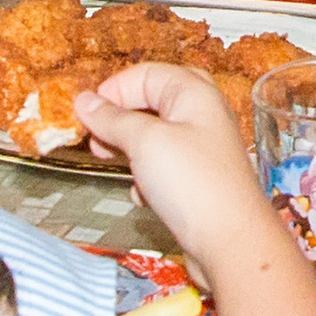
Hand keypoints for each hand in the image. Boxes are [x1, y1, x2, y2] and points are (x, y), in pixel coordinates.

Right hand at [73, 62, 272, 268]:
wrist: (230, 241)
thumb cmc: (193, 184)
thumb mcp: (145, 142)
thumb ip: (113, 119)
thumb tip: (85, 100)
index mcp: (194, 92)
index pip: (145, 74)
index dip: (112, 91)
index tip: (85, 116)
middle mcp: (202, 113)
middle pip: (151, 101)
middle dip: (120, 118)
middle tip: (97, 140)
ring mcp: (201, 147)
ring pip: (155, 135)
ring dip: (130, 149)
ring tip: (115, 164)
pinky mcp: (197, 179)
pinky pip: (163, 166)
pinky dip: (146, 175)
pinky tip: (142, 194)